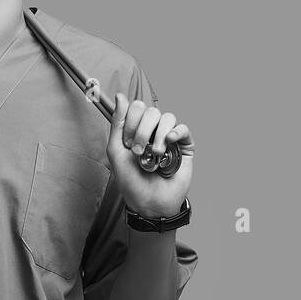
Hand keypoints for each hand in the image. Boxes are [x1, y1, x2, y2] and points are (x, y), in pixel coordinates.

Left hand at [106, 94, 193, 217]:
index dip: (131, 122)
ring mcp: (169, 137)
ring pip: (166, 117)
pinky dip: (176, 132)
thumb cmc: (131, 181)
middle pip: (150, 111)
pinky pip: (183, 128)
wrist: (150, 203)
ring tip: (154, 154)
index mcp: (135, 130)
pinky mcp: (184, 146)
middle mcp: (152, 131)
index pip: (136, 107)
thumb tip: (120, 96)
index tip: (128, 143)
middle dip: (142, 131)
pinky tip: (169, 142)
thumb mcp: (116, 151)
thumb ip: (117, 123)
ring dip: (157, 135)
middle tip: (139, 152)